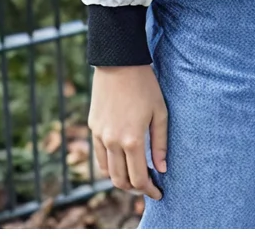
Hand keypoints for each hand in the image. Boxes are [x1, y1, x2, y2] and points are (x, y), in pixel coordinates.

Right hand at [89, 64, 167, 200]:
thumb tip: (161, 168)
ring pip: (107, 171)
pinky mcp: (93, 127)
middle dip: (135, 189)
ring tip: (135, 175)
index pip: (138, 178)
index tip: (158, 193)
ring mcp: (100, 135)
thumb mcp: (160, 113)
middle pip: (121, 180)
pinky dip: (109, 165)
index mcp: (132, 140)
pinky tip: (121, 161)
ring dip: (121, 179)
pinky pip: (99, 156)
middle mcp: (112, 142)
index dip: (149, 190)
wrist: (118, 62)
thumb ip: (160, 143)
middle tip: (148, 186)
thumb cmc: (145, 86)